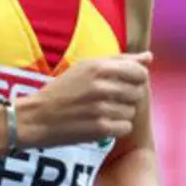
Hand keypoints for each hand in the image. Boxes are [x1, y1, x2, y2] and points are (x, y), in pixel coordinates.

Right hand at [18, 52, 150, 147]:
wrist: (36, 117)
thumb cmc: (62, 90)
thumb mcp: (85, 68)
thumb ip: (120, 60)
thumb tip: (149, 57)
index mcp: (98, 67)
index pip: (139, 72)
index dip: (135, 79)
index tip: (123, 84)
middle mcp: (101, 87)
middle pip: (138, 92)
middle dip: (127, 97)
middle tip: (108, 100)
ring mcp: (101, 108)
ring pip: (132, 111)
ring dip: (120, 113)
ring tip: (101, 112)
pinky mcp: (100, 128)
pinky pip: (125, 127)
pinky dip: (116, 128)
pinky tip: (101, 124)